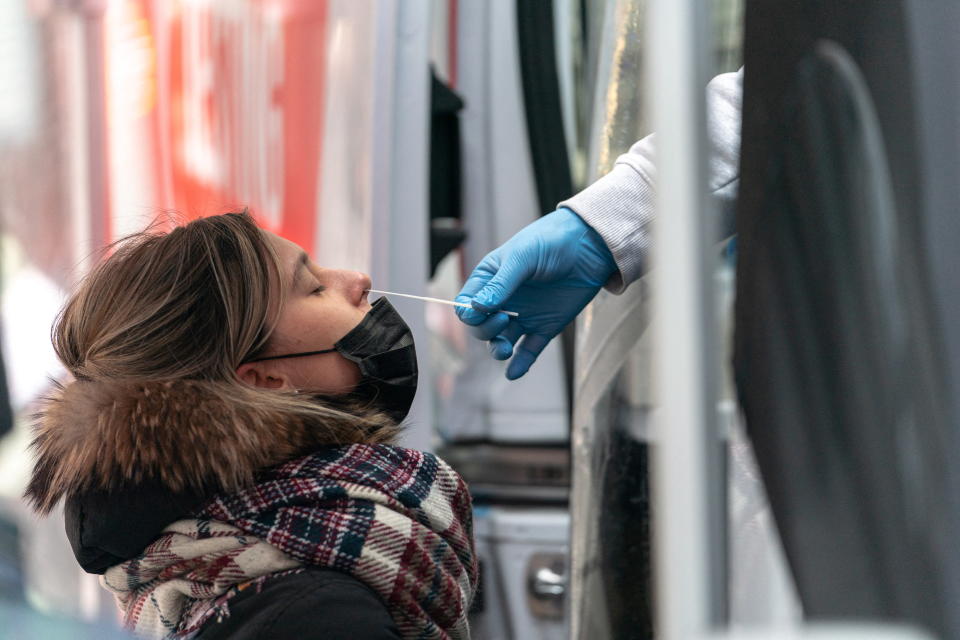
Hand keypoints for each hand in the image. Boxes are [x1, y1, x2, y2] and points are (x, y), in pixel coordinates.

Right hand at [455, 208, 616, 378]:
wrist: (590, 245)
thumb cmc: (552, 240)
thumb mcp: (523, 257)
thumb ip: (501, 284)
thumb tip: (477, 307)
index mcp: (490, 279)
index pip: (466, 304)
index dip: (469, 313)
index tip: (480, 312)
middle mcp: (503, 300)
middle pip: (481, 328)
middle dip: (485, 330)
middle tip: (503, 320)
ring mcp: (523, 315)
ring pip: (500, 342)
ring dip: (498, 350)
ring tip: (505, 350)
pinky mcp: (544, 327)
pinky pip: (527, 350)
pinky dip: (520, 363)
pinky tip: (514, 372)